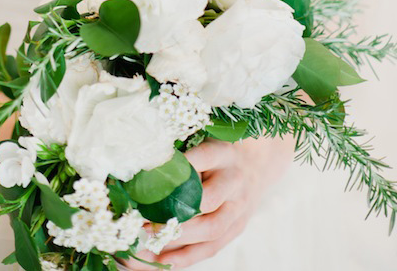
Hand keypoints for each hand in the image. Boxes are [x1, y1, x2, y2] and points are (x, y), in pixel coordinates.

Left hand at [122, 136, 293, 267]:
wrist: (257, 164)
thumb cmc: (218, 152)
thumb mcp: (205, 141)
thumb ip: (182, 156)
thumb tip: (143, 171)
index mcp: (223, 153)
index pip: (202, 158)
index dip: (177, 168)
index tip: (147, 177)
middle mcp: (233, 181)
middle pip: (207, 200)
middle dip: (173, 213)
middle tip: (142, 219)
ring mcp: (238, 208)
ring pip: (210, 229)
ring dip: (176, 239)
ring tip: (144, 244)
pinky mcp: (237, 229)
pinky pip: (211, 248)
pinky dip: (186, 257)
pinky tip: (162, 261)